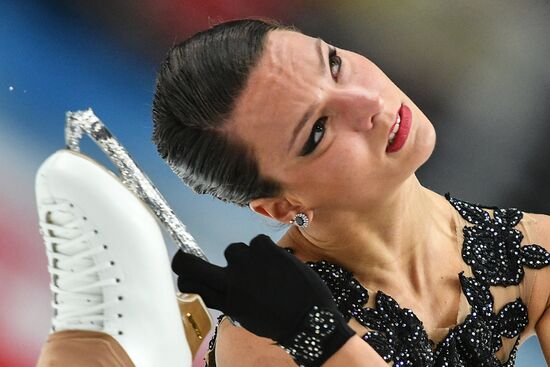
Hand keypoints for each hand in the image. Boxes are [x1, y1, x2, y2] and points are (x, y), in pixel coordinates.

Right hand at [172, 234, 354, 365]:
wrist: (309, 317)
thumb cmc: (278, 319)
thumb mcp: (245, 315)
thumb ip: (227, 298)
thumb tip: (216, 285)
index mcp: (223, 300)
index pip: (187, 282)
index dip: (183, 276)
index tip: (185, 271)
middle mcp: (228, 280)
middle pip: (189, 263)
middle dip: (185, 260)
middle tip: (188, 260)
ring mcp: (245, 262)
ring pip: (234, 249)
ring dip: (246, 257)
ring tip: (265, 272)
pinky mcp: (263, 247)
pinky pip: (256, 242)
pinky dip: (266, 251)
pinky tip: (278, 264)